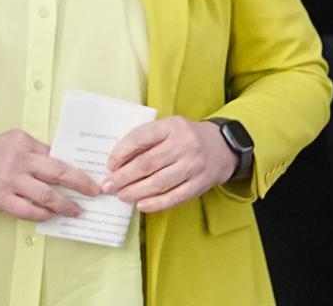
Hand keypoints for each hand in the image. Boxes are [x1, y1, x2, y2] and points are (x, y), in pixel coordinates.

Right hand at [0, 128, 102, 221]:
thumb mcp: (4, 144)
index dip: (74, 164)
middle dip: (82, 182)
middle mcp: (18, 158)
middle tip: (95, 191)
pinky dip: (44, 214)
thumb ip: (27, 153)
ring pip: (48, 193)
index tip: (89, 172)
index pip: (55, 152)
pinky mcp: (1, 198)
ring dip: (67, 204)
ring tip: (78, 210)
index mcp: (21, 140)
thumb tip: (55, 169)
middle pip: (59, 170)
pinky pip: (30, 210)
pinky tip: (51, 216)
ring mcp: (10, 179)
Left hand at [103, 116, 237, 213]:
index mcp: (171, 126)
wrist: (223, 147)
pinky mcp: (200, 184)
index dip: (121, 152)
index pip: (140, 137)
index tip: (110, 165)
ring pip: (159, 182)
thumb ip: (147, 140)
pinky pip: (175, 197)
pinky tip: (141, 205)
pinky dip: (156, 203)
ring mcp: (193, 165)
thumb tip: (118, 162)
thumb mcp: (168, 128)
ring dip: (136, 192)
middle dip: (123, 177)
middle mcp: (183, 144)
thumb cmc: (186, 138)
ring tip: (121, 196)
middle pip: (147, 163)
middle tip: (108, 186)